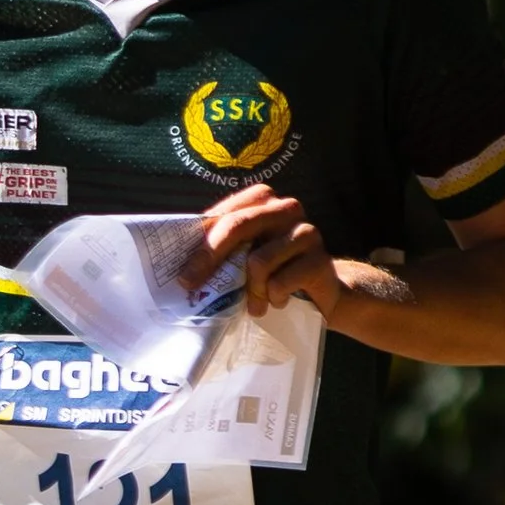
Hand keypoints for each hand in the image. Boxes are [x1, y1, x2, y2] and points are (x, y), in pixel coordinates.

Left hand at [197, 183, 357, 318]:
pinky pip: (279, 283)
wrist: (322, 292)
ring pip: (258, 261)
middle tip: (191, 286)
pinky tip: (279, 301)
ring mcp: (305, 231)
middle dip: (210, 259)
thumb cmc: (275, 272)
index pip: (224, 214)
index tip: (181, 274)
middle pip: (238, 226)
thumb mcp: (244, 255)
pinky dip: (272, 298)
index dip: (200, 244)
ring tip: (256, 304)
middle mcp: (286, 208)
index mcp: (263, 200)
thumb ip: (220, 249)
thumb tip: (181, 266)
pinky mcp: (320, 259)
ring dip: (251, 290)